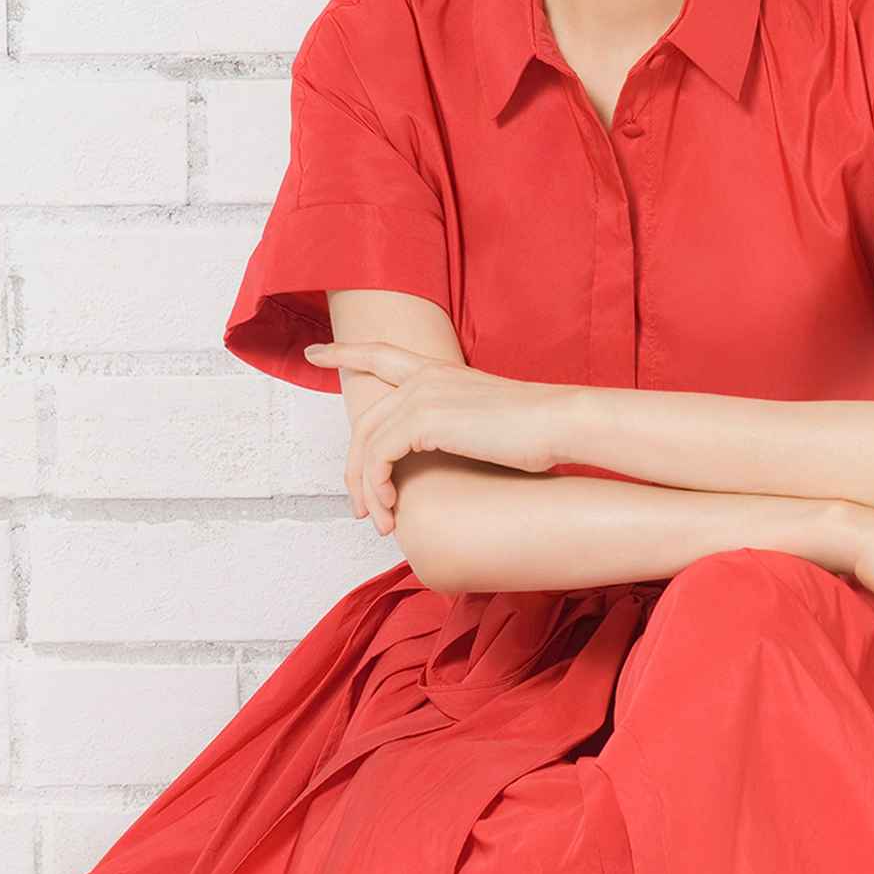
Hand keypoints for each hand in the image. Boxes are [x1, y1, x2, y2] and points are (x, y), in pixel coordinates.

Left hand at [302, 340, 569, 534]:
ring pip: (366, 444)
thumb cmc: (536, 429)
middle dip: (353, 468)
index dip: (345, 353)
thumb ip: (456, 426)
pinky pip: (378, 457)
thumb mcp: (486, 420)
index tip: (314, 352)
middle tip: (358, 506)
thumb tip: (448, 455)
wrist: (559, 422)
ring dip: (366, 489)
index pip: (380, 353)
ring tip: (378, 521)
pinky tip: (391, 508)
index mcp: (439, 371)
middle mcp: (424, 377)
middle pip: (364, 420)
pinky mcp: (422, 420)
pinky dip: (378, 488)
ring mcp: (421, 395)